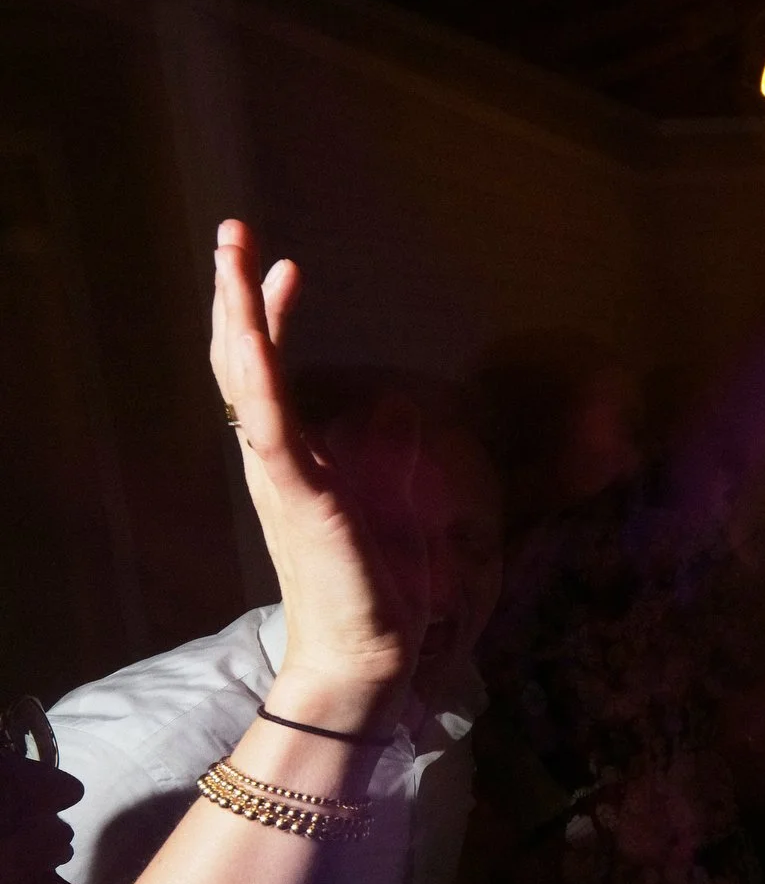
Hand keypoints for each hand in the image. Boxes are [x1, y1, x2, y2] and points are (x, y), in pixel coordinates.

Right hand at [211, 221, 422, 727]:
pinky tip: (254, 334)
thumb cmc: (382, 586)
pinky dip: (260, 376)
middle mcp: (274, 456)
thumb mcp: (394, 504)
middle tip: (234, 231)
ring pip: (243, 376)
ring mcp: (280, 472)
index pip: (269, 371)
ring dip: (238, 312)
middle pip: (239, 359)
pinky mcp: (299, 494)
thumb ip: (400, 457)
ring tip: (236, 254)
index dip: (270, 316)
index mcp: (293, 457)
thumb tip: (412, 411)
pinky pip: (267, 425)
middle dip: (237, 293)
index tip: (285, 267)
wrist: (366, 651)